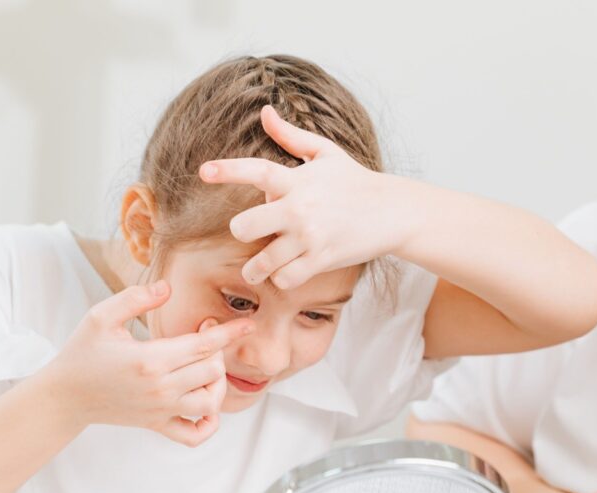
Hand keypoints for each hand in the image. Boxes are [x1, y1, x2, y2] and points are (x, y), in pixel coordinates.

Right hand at [46, 281, 252, 446]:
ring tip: (205, 367)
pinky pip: (194, 435)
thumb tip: (167, 287)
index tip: (248, 323)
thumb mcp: (101, 317)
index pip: (204, 345)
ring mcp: (161, 410)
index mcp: (150, 359)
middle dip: (217, 351)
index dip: (229, 333)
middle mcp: (160, 388)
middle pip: (213, 370)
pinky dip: (209, 425)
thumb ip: (135, 298)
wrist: (64, 396)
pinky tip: (204, 404)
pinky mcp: (157, 425)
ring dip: (218, 383)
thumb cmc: (82, 353)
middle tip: (203, 336)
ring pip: (211, 402)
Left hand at [199, 105, 406, 289]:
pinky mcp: (322, 260)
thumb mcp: (325, 153)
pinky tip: (284, 272)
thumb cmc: (355, 181)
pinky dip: (281, 278)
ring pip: (264, 261)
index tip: (204, 172)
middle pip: (247, 225)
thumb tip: (264, 111)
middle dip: (241, 231)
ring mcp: (311, 237)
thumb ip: (291, 136)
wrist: (392, 211)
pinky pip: (287, 278)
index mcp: (298, 180)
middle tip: (246, 233)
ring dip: (255, 268)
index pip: (257, 171)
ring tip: (255, 268)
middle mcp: (301, 209)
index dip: (228, 170)